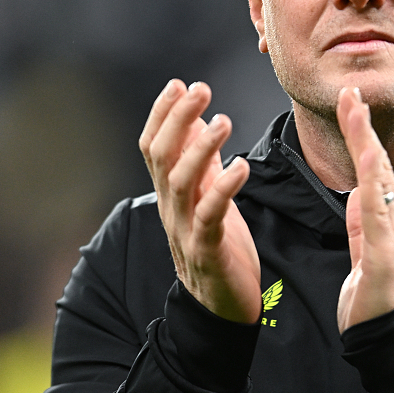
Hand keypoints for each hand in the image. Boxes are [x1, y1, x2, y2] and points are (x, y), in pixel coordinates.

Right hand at [139, 80, 260, 323]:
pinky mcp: (208, 252)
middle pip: (162, 158)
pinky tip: (240, 167)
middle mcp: (171, 209)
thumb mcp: (207, 198)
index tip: (178, 83)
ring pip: (182, 183)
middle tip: (199, 88)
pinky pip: (210, 217)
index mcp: (170, 195)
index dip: (161, 115)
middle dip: (178, 119)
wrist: (223, 308)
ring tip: (223, 121)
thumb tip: (198, 120)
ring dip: (200, 149)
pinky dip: (223, 190)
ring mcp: (186, 231)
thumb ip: (200, 163)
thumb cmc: (219, 247)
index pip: (153, 148)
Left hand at [335, 87, 393, 332]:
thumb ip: (361, 224)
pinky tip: (368, 157)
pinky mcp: (388, 253)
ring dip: (366, 141)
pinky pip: (379, 212)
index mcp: (388, 219)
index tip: (349, 103)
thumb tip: (357, 194)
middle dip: (362, 125)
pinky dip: (373, 182)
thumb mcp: (363, 253)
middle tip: (350, 90)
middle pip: (378, 164)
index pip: (373, 168)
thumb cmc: (374, 300)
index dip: (361, 134)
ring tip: (355, 109)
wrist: (388, 340)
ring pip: (379, 180)